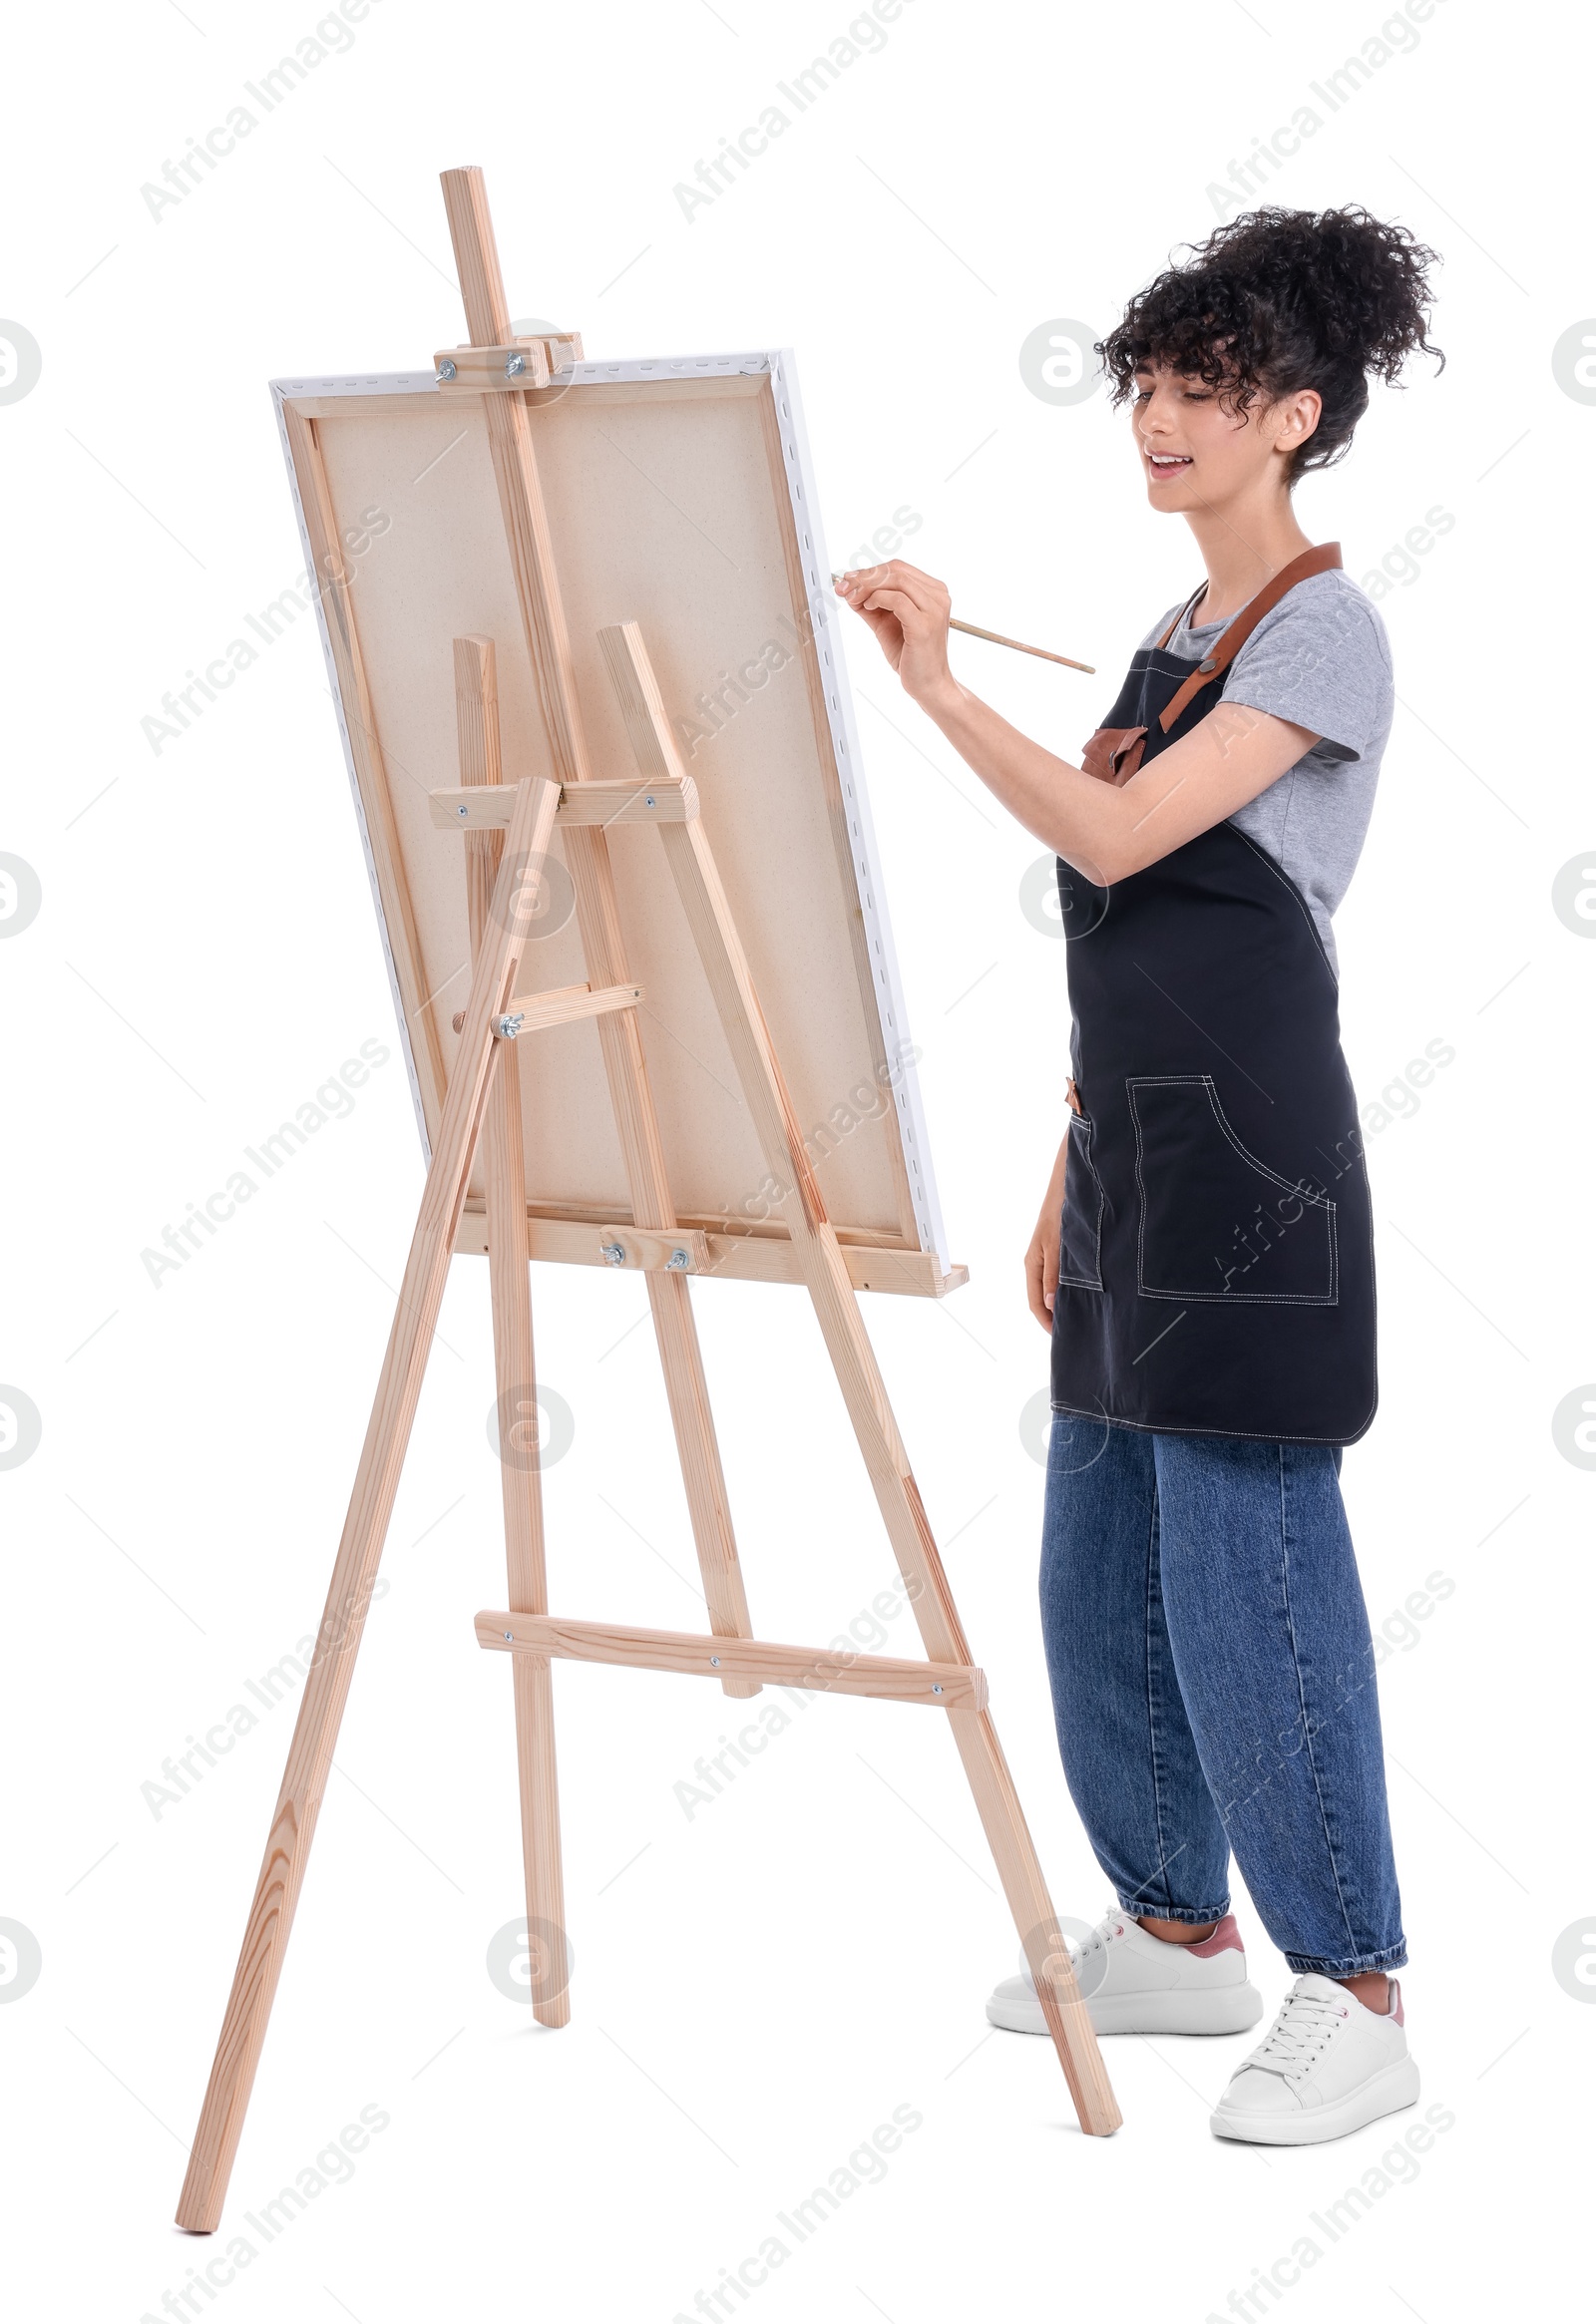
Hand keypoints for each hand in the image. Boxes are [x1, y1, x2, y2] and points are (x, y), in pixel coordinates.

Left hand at [834, 561, 955, 706]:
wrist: (928, 685)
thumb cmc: (912, 657)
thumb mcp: (886, 624)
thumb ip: (871, 605)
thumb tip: (849, 589)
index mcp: (933, 592)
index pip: (898, 568)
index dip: (869, 571)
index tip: (847, 580)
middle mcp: (938, 596)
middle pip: (896, 570)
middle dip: (864, 576)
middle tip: (844, 587)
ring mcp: (934, 609)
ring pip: (896, 580)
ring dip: (867, 586)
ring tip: (853, 598)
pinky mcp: (924, 625)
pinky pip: (897, 600)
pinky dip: (877, 599)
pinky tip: (868, 607)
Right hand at [1025, 1133, 1069, 1331]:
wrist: (1071, 1178)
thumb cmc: (1062, 1208)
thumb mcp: (1058, 1244)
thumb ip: (1055, 1274)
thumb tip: (1051, 1305)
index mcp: (1033, 1263)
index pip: (1036, 1303)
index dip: (1047, 1322)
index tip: (1063, 1337)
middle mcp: (1039, 1262)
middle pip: (1044, 1299)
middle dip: (1056, 1316)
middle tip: (1076, 1331)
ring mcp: (1050, 1255)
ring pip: (1055, 1288)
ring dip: (1065, 1303)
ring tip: (1084, 1316)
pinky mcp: (1062, 1248)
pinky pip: (1064, 1275)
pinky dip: (1072, 1288)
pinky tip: (1087, 1292)